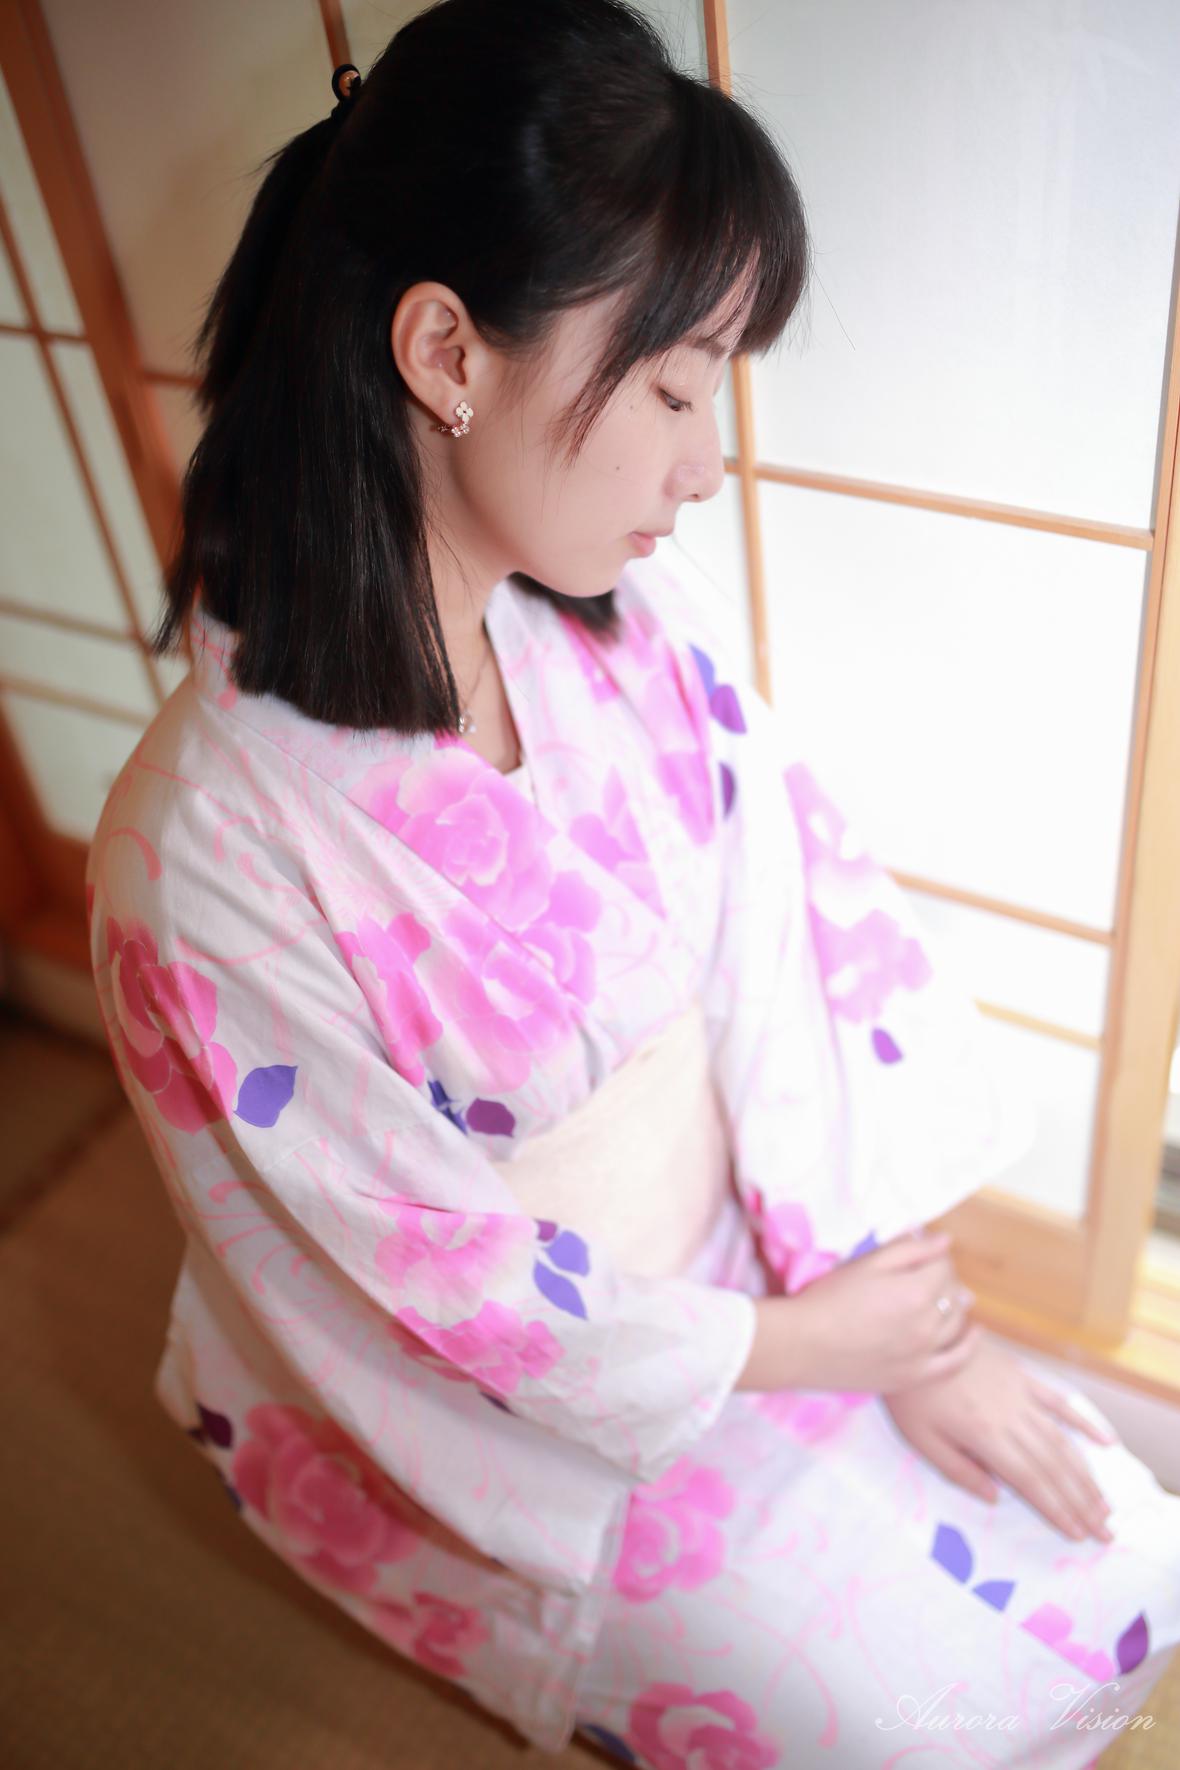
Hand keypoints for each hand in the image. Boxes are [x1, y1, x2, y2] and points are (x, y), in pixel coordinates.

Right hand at [783, 1229, 981, 1392]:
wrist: (802, 1345)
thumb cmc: (828, 1298)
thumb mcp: (866, 1263)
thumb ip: (908, 1249)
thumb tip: (944, 1240)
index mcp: (915, 1291)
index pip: (943, 1266)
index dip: (933, 1257)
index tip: (918, 1256)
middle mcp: (926, 1324)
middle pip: (952, 1293)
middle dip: (942, 1279)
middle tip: (920, 1275)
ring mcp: (923, 1354)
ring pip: (956, 1323)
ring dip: (953, 1305)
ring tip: (941, 1298)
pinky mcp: (915, 1376)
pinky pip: (955, 1362)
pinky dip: (968, 1346)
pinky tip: (972, 1333)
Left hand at [882, 1332, 1120, 1542]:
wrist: (917, 1335)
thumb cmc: (911, 1392)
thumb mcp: (921, 1439)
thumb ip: (960, 1471)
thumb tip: (996, 1498)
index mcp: (986, 1436)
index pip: (1031, 1481)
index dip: (1056, 1509)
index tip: (1079, 1534)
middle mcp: (1011, 1417)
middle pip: (1054, 1466)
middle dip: (1081, 1502)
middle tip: (1105, 1530)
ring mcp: (1021, 1395)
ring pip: (1062, 1440)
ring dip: (1086, 1474)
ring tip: (1105, 1503)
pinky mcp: (1022, 1376)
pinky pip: (1059, 1402)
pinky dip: (1084, 1423)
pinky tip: (1106, 1441)